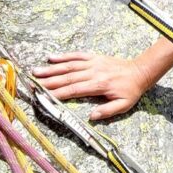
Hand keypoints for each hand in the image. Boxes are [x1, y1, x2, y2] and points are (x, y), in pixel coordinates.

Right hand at [32, 52, 151, 120]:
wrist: (140, 71)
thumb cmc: (131, 90)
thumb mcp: (124, 105)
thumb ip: (107, 111)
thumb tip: (91, 116)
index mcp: (99, 85)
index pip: (74, 90)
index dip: (58, 93)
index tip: (43, 96)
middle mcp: (94, 72)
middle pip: (67, 77)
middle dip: (48, 81)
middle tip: (31, 84)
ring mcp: (94, 63)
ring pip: (69, 65)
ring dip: (52, 69)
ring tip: (36, 72)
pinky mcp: (95, 57)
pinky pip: (78, 55)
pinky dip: (64, 56)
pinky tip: (51, 57)